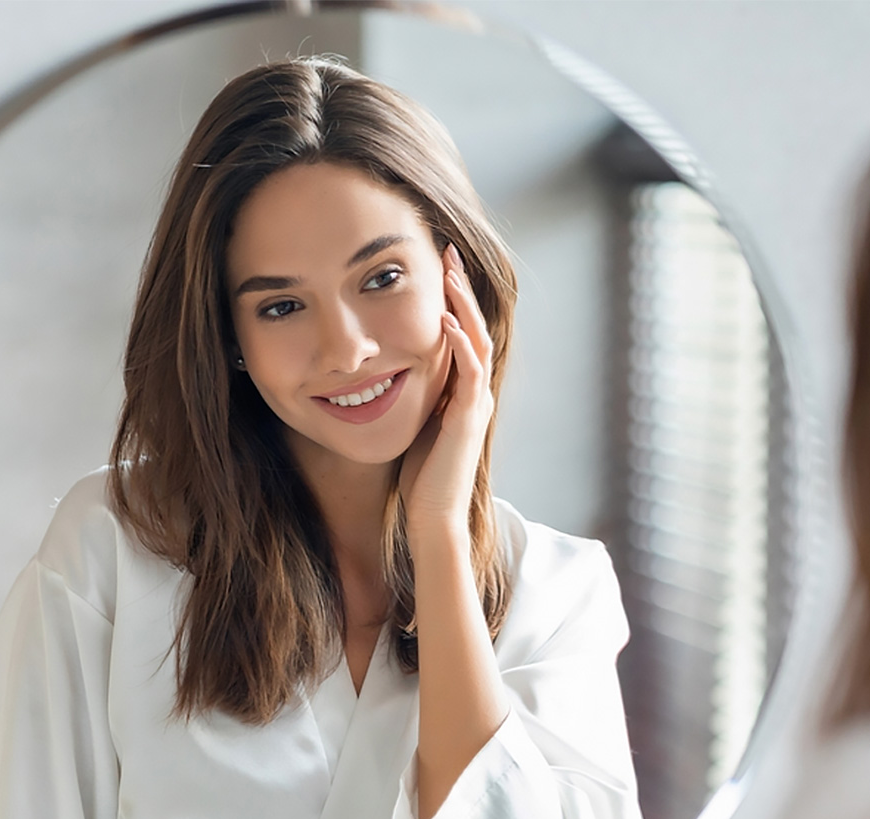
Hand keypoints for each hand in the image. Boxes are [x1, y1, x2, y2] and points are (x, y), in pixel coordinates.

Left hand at [399, 244, 494, 537]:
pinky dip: (458, 342)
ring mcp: (476, 403)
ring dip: (463, 304)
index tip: (438, 265)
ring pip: (477, 340)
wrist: (433, 516)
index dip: (453, 298)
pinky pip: (469, 370)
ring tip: (449, 272)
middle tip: (448, 251)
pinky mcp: (469, 417)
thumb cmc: (421, 476)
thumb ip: (416, 396)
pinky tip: (444, 319)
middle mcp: (476, 391)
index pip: (463, 332)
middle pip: (474, 325)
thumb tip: (391, 370)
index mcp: (463, 391)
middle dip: (461, 288)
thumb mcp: (417, 422)